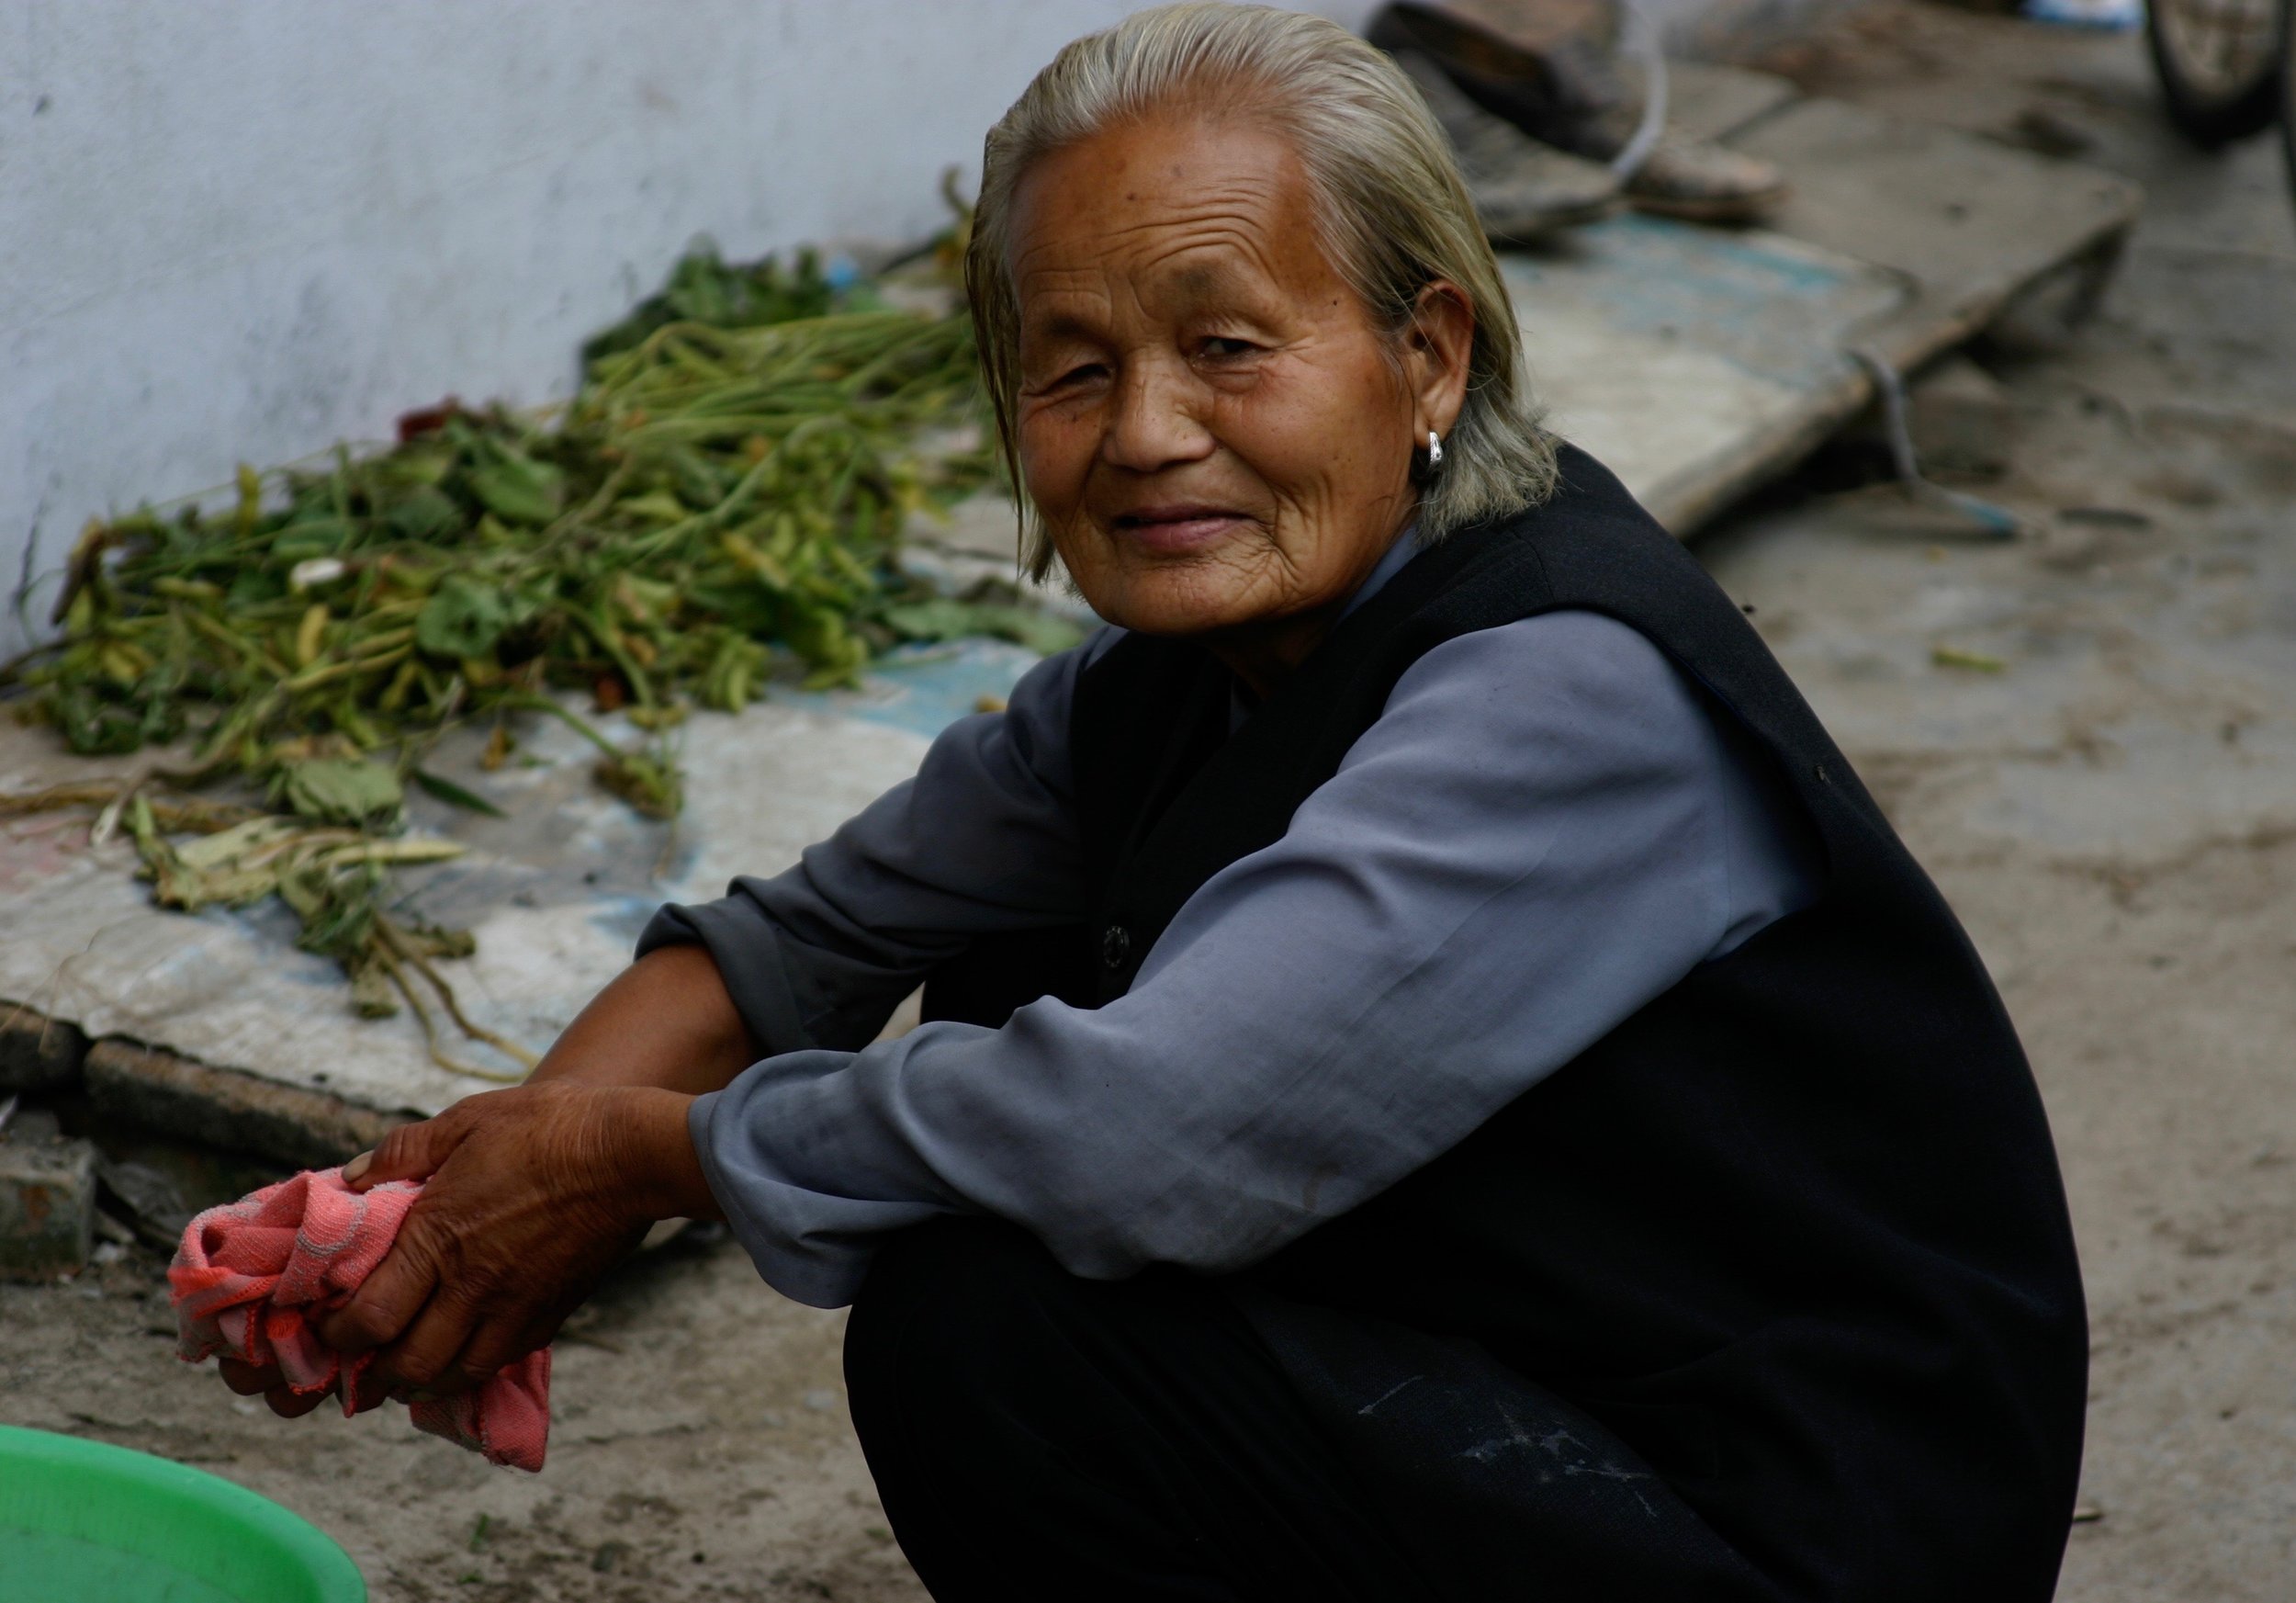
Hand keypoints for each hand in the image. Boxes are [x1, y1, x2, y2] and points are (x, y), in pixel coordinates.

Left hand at [311, 1081, 714, 1398]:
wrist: (631, 1153)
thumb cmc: (548, 1127)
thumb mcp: (467, 1120)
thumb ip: (403, 1151)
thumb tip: (354, 1177)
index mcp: (439, 1239)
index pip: (370, 1318)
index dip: (337, 1335)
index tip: (326, 1324)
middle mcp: (473, 1286)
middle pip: (408, 1364)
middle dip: (373, 1372)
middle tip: (358, 1357)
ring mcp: (516, 1306)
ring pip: (455, 1375)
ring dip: (421, 1379)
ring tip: (405, 1365)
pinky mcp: (551, 1313)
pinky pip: (500, 1361)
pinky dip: (470, 1369)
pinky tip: (461, 1352)